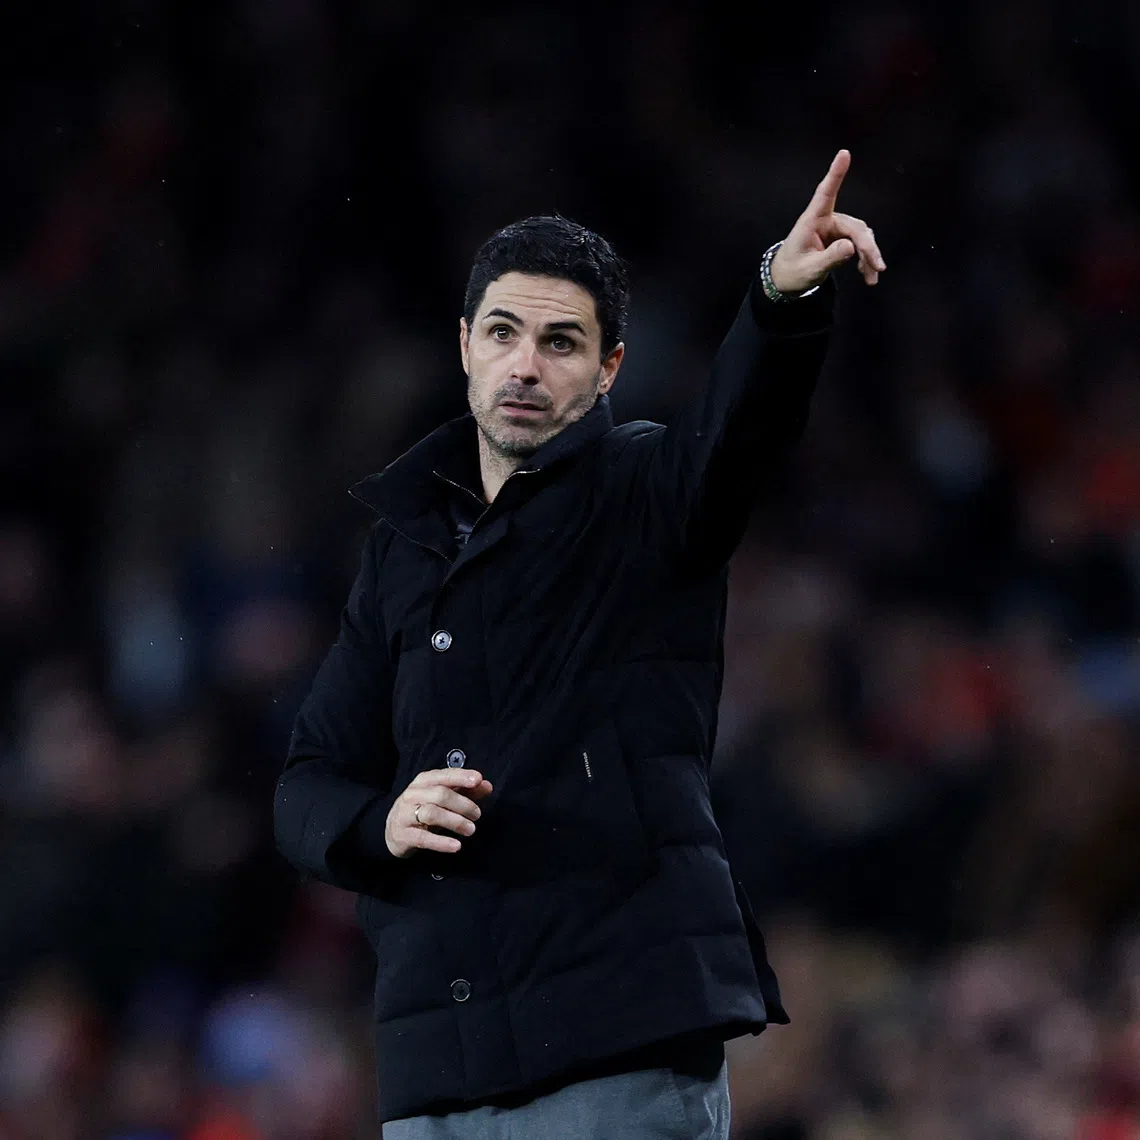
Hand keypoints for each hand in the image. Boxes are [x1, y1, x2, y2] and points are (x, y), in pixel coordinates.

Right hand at [385, 768, 493, 857]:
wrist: (391, 831)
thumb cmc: (422, 810)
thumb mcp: (442, 798)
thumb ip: (466, 791)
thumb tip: (487, 786)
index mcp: (424, 781)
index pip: (444, 775)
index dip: (462, 776)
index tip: (478, 780)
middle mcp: (413, 794)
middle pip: (440, 794)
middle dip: (463, 804)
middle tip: (477, 815)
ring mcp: (406, 814)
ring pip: (432, 813)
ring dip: (455, 821)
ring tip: (471, 829)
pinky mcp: (404, 835)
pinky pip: (424, 838)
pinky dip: (442, 842)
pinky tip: (456, 846)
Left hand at [769, 148, 885, 293]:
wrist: (785, 280)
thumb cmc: (792, 272)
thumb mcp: (810, 270)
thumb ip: (830, 258)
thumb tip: (851, 247)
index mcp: (811, 221)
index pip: (825, 193)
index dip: (835, 174)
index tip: (844, 153)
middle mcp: (825, 220)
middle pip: (854, 227)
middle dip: (867, 247)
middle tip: (877, 267)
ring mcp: (834, 228)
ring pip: (861, 236)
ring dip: (869, 255)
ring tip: (872, 277)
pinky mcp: (840, 238)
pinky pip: (859, 244)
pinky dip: (865, 259)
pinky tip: (868, 273)